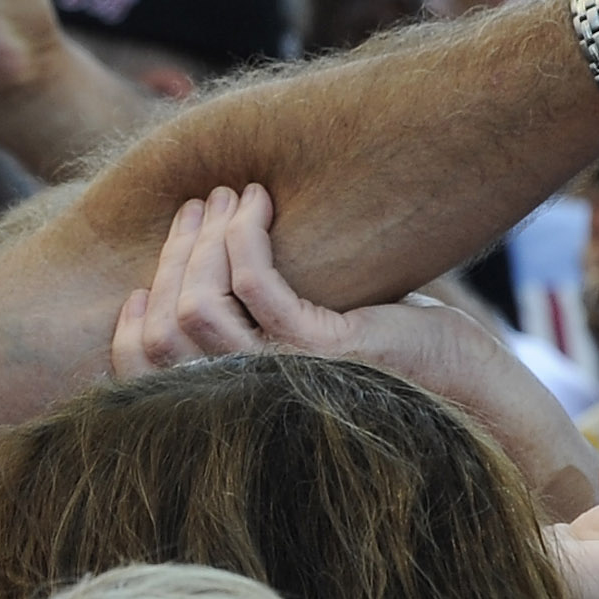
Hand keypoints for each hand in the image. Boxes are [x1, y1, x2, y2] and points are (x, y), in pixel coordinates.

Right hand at [111, 185, 598, 517]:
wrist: (467, 384)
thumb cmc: (390, 354)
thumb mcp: (304, 333)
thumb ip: (250, 321)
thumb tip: (199, 266)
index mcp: (233, 403)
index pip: (142, 378)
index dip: (131, 329)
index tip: (142, 281)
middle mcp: (250, 397)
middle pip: (165, 334)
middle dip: (172, 258)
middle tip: (197, 205)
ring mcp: (284, 375)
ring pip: (199, 309)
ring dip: (205, 239)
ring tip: (231, 196)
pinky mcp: (324, 350)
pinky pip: (258, 286)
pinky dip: (247, 235)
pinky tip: (260, 203)